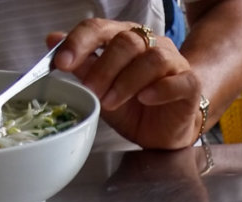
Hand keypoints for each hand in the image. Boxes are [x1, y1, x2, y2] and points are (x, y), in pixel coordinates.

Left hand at [50, 19, 203, 149]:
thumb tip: (52, 40)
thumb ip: (82, 66)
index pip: (99, 28)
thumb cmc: (134, 108)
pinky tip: (145, 99)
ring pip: (152, 59)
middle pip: (127, 42)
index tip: (61, 63)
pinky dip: (160, 89)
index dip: (79, 43)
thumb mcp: (101, 89)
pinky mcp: (190, 85)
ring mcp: (173, 63)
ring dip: (127, 81)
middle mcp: (150, 45)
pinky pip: (178, 81)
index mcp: (124, 39)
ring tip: (111, 102)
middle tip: (91, 90)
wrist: (163, 132)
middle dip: (104, 68)